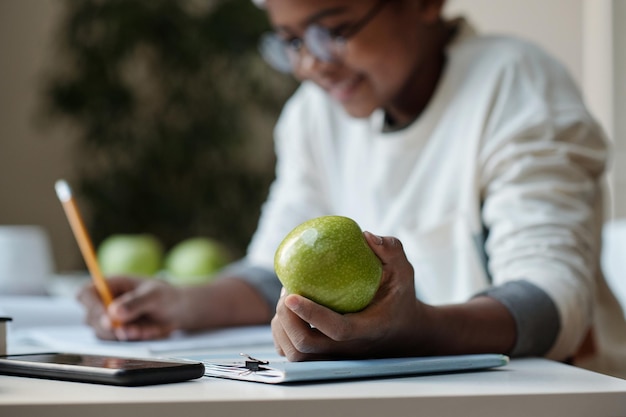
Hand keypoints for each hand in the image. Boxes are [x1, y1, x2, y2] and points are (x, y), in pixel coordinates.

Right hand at [77, 276, 187, 340]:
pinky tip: (148, 330)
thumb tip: (113, 312)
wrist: (176, 312)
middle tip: (131, 329)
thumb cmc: (164, 296)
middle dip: (110, 327)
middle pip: (91, 318)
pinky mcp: (116, 334)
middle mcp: (103, 302)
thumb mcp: (154, 295)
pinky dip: (133, 338)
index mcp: (109, 285)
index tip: (107, 317)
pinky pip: (118, 342)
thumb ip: (135, 302)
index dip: (91, 305)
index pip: (86, 293)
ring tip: (146, 327)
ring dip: (125, 334)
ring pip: (103, 333)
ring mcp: (107, 320)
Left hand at [271, 232, 427, 360]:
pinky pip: (292, 353)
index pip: (337, 329)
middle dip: (287, 318)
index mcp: (367, 329)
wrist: (402, 331)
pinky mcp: (323, 356)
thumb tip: (366, 236)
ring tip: (285, 299)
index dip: (311, 314)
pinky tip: (286, 311)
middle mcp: (347, 348)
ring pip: (295, 354)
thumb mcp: (403, 272)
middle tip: (286, 290)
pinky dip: (281, 335)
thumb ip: (391, 250)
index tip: (291, 294)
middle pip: (305, 346)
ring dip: (281, 326)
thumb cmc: (399, 297)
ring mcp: (333, 355)